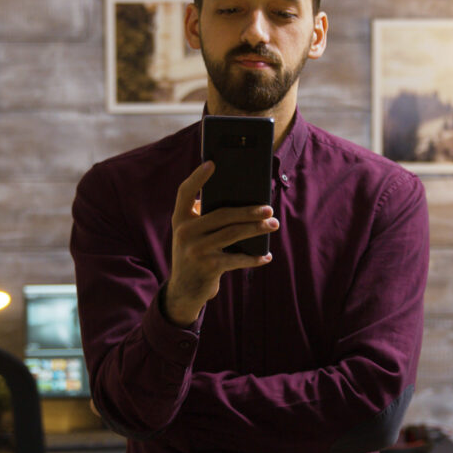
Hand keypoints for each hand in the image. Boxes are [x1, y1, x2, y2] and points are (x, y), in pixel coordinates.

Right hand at [164, 161, 277, 325]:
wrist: (183, 290)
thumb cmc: (195, 252)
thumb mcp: (193, 233)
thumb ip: (206, 216)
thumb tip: (243, 199)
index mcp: (180, 218)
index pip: (185, 191)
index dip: (198, 177)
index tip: (213, 162)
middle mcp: (184, 232)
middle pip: (222, 214)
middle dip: (249, 210)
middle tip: (268, 207)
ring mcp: (195, 250)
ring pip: (233, 233)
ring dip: (257, 228)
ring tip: (273, 224)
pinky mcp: (208, 267)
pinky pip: (237, 258)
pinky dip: (254, 257)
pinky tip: (265, 255)